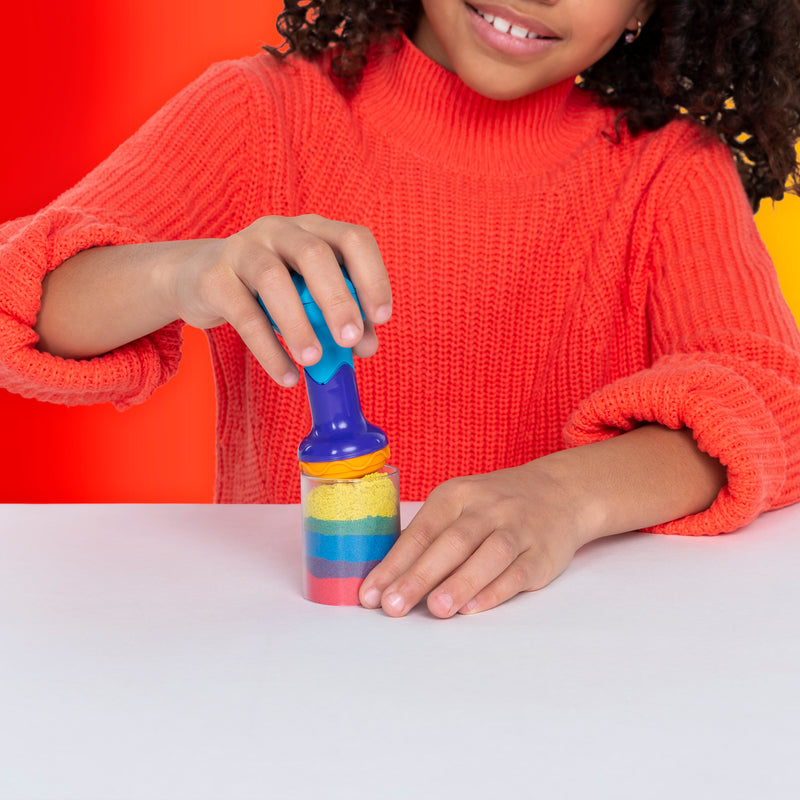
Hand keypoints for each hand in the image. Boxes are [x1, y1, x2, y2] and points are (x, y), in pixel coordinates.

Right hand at [171, 214, 391, 385]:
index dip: (372, 276)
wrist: (199, 279)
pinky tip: (287, 375)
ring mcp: (244, 249)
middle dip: (338, 300)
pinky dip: (268, 349)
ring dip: (298, 324)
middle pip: (314, 254)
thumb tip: (366, 346)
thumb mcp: (308, 297)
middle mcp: (280, 230)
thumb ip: (339, 317)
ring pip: (273, 279)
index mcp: (313, 230)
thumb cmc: (268, 290)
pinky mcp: (214, 278)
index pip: (353, 240)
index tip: (381, 318)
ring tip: (312, 360)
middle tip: (349, 341)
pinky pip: (244, 315)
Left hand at [359, 461, 594, 617]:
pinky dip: (494, 591)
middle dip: (419, 576)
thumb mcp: (459, 504)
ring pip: (488, 555)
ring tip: (434, 610)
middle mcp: (487, 508)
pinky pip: (518, 572)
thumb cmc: (493, 506)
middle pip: (452, 542)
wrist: (559, 492)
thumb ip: (429, 536)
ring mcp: (518, 528)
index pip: (421, 531)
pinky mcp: (542, 553)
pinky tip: (472, 608)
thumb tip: (387, 578)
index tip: (371, 594)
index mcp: (456, 495)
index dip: (395, 564)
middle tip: (393, 606)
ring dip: (459, 583)